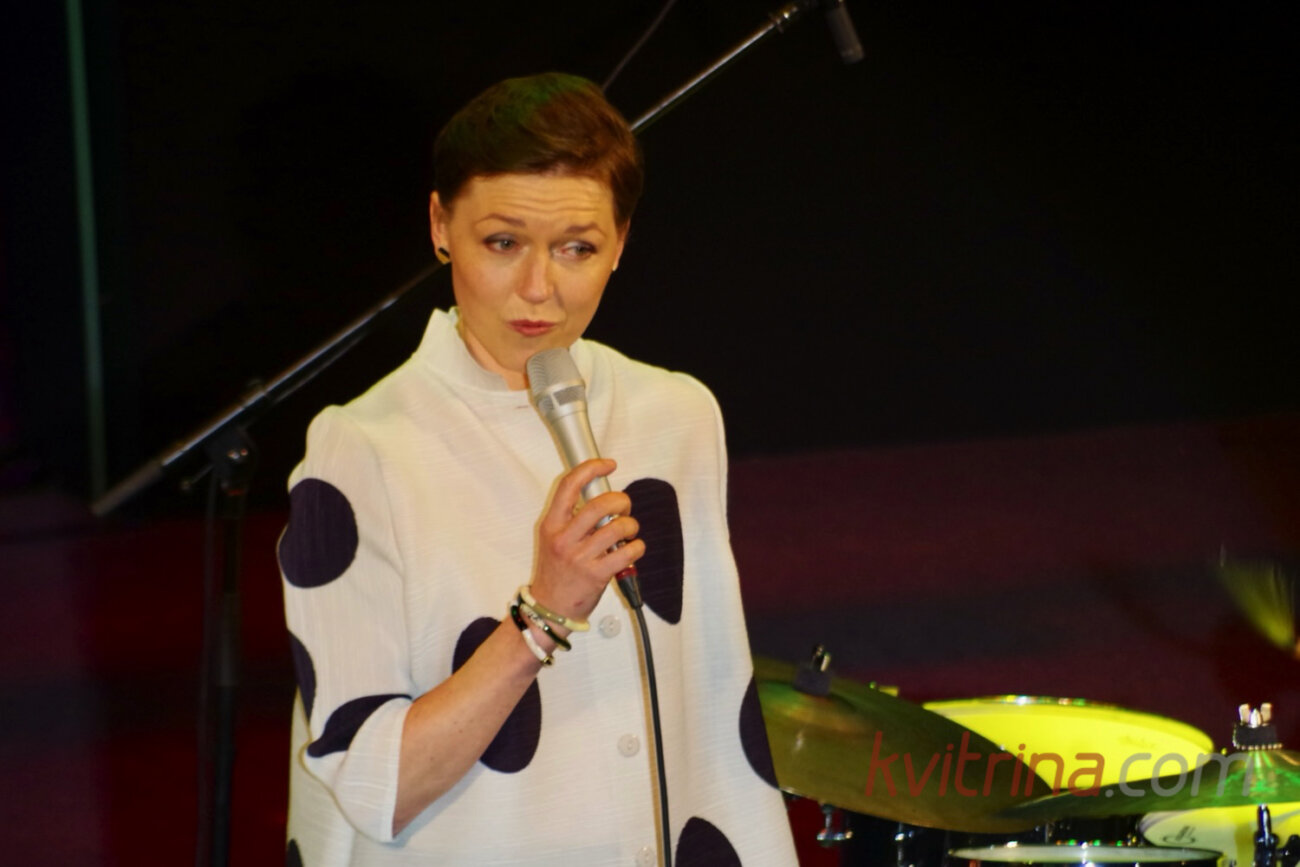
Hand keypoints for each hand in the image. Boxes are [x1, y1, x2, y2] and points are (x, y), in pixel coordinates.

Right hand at [530, 458, 643, 622]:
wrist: (550, 609)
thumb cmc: (556, 572)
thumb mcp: (553, 539)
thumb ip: (572, 518)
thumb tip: (602, 497)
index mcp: (551, 525)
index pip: (569, 485)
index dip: (591, 468)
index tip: (608, 464)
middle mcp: (564, 539)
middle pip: (601, 504)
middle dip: (621, 501)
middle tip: (624, 507)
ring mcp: (580, 557)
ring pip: (618, 527)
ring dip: (631, 525)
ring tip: (628, 531)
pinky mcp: (597, 575)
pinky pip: (628, 551)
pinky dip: (637, 547)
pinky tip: (632, 549)